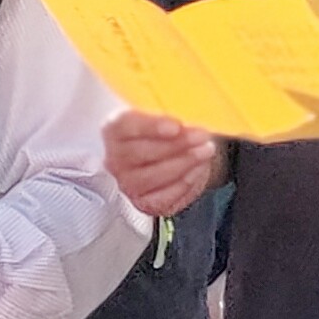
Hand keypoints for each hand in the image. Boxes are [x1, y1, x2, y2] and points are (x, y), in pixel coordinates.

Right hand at [103, 109, 221, 220]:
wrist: (171, 157)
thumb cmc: (163, 133)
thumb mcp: (163, 116)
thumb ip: (168, 115)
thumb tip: (185, 120)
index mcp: (113, 130)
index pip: (125, 126)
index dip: (151, 126)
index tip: (175, 126)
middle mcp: (114, 159)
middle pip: (141, 152)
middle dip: (176, 144)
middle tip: (201, 136)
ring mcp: (127, 184)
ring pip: (154, 176)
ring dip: (185, 162)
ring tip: (206, 150)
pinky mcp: (144, 203)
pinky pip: (165, 196)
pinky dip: (186, 182)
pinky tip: (198, 169)